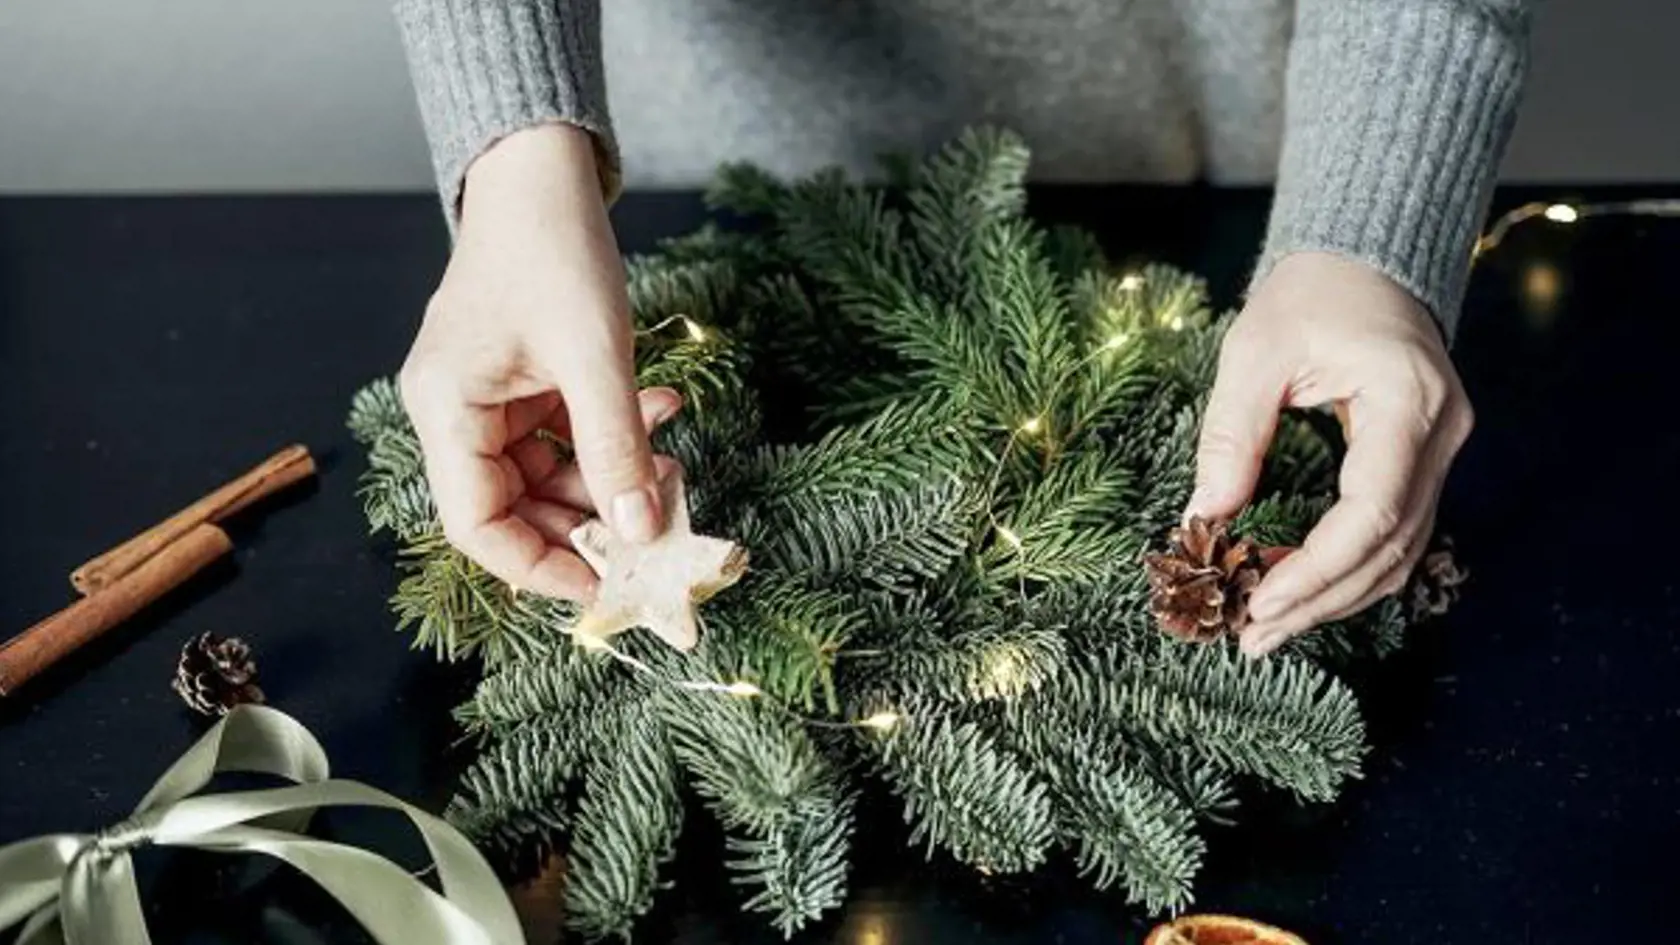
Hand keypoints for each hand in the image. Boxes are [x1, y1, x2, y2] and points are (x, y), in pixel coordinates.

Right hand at [400, 124, 676, 600]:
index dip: (538, 567)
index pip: (477, 526)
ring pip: (550, 477)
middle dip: (590, 523)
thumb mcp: (594, 355)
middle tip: (658, 531)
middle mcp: (457, 414)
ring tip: (672, 467)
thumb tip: (638, 530)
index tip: (606, 584)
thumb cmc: (553, 248)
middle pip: (516, 509)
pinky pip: (566, 436)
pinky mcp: (524, 385)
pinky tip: (660, 411)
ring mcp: (490, 400)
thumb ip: (616, 446)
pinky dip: (613, 437)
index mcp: (447, 411)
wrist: (543, 172)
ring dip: (612, 479)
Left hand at [1189, 251, 1473, 656]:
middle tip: (1251, 637)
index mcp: (1407, 401)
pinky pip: (1393, 534)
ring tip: (1266, 630)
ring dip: (1335, 597)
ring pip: (1400, 552)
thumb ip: (1231, 435)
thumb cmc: (1310, 294)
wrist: (1362, 261)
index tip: (1260, 601)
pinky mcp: (1421, 462)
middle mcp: (1441, 435)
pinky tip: (1299, 594)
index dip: (1318, 567)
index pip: (1375, 511)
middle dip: (1320, 599)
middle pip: (1392, 547)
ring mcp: (1440, 452)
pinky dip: (1347, 571)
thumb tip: (1203, 517)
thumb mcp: (1254, 353)